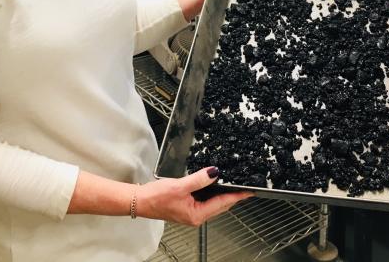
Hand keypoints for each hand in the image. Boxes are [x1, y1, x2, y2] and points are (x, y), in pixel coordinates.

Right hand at [136, 167, 253, 225]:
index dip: (237, 196)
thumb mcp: (180, 186)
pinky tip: (213, 184)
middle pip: (220, 205)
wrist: (139, 201)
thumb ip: (199, 179)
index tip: (249, 191)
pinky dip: (212, 192)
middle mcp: (196, 216)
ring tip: (234, 184)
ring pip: (213, 202)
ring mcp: (191, 212)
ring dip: (223, 194)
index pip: (223, 203)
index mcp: (196, 214)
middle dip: (233, 196)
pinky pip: (205, 200)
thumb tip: (215, 173)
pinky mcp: (186, 207)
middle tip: (245, 187)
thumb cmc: (155, 197)